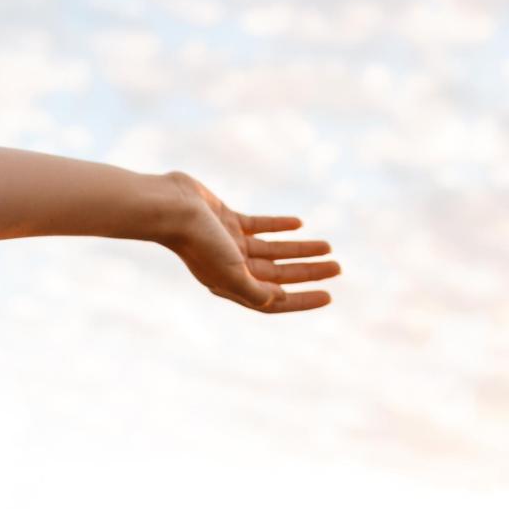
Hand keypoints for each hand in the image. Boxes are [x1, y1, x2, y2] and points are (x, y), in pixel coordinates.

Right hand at [150, 171, 340, 312]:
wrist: (171, 207)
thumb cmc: (198, 241)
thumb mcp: (229, 271)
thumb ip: (253, 289)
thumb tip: (277, 301)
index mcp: (231, 285)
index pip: (273, 299)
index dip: (302, 300)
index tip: (328, 296)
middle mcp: (231, 268)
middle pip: (279, 275)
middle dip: (308, 272)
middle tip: (337, 268)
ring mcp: (229, 244)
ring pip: (274, 250)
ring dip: (300, 249)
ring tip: (328, 246)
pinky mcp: (227, 220)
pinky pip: (259, 226)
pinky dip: (279, 226)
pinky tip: (300, 224)